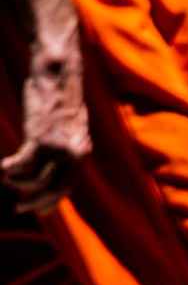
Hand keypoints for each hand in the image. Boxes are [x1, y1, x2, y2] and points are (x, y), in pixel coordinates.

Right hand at [1, 42, 90, 213]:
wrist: (58, 74)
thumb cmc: (58, 96)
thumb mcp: (67, 124)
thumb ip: (64, 142)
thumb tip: (55, 158)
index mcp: (82, 150)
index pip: (68, 185)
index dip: (52, 200)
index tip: (40, 211)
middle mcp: (75, 152)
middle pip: (55, 188)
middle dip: (36, 201)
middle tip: (19, 208)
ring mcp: (60, 146)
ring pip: (37, 179)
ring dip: (18, 183)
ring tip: (7, 179)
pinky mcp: (42, 136)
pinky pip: (24, 163)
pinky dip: (12, 169)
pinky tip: (2, 169)